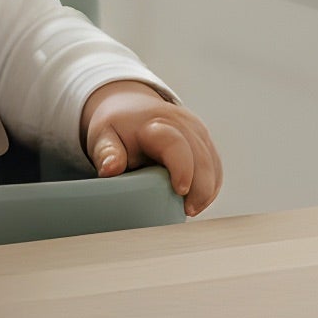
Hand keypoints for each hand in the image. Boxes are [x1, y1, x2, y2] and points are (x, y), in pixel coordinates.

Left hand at [81, 82, 221, 215]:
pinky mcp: (204, 140)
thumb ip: (106, 153)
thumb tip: (110, 169)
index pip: (175, 144)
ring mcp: (196, 130)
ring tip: (191, 209)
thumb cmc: (116, 127)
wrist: (129, 106)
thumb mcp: (102, 136)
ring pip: (212, 164)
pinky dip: (210, 185)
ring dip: (207, 190)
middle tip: (187, 210)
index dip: (182, 168)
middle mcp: (181, 123)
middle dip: (200, 188)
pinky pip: (215, 166)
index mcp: (153, 123)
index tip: (180, 191)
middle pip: (201, 158)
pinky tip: (198, 200)